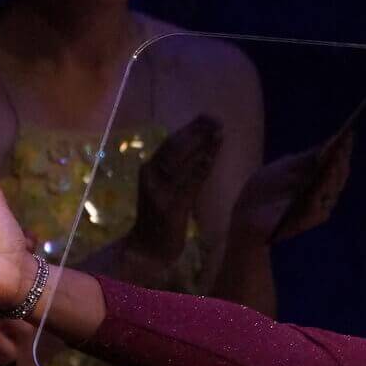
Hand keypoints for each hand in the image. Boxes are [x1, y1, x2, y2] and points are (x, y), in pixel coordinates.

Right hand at [129, 114, 223, 264]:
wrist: (146, 249)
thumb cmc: (158, 218)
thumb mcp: (164, 188)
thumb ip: (175, 170)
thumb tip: (196, 146)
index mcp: (149, 170)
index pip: (169, 143)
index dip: (189, 128)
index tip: (206, 116)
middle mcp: (151, 176)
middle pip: (174, 147)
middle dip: (196, 131)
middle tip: (216, 119)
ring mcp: (160, 192)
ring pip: (181, 162)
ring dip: (202, 145)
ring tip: (219, 132)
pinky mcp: (171, 207)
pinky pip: (188, 184)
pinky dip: (200, 168)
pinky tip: (212, 157)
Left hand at [229, 134, 351, 247]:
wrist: (245, 215)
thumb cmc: (264, 190)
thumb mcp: (282, 168)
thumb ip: (302, 160)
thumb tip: (325, 146)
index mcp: (317, 181)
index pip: (336, 164)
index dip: (343, 150)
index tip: (349, 134)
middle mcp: (321, 195)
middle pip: (338, 177)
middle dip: (341, 160)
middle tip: (344, 144)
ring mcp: (315, 209)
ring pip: (332, 191)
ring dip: (335, 174)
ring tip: (335, 157)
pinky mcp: (305, 221)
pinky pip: (317, 206)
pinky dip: (321, 192)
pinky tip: (323, 178)